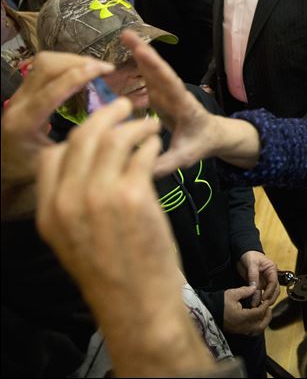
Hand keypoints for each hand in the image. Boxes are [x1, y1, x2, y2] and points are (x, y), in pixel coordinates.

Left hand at [1, 52, 113, 217]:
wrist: (1, 165)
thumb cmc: (25, 169)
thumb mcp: (54, 163)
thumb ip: (76, 145)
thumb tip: (109, 127)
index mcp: (24, 122)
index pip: (51, 91)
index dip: (78, 76)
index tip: (104, 70)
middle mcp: (18, 103)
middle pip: (45, 66)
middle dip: (78, 61)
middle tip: (105, 68)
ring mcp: (19, 94)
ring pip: (44, 62)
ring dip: (73, 60)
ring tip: (96, 69)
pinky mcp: (24, 91)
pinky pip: (45, 68)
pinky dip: (67, 65)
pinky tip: (83, 74)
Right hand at [36, 97, 212, 374]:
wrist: (136, 302)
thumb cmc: (110, 272)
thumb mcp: (71, 239)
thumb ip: (69, 203)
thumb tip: (80, 169)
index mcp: (49, 210)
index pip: (52, 154)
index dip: (75, 134)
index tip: (95, 127)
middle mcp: (69, 199)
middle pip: (82, 137)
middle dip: (105, 115)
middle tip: (124, 106)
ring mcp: (100, 196)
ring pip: (113, 138)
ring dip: (134, 124)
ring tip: (148, 123)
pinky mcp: (135, 196)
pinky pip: (141, 153)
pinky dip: (150, 142)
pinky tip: (156, 143)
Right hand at [122, 30, 261, 173]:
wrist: (213, 136)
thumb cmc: (200, 144)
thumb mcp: (185, 157)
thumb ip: (165, 164)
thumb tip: (138, 172)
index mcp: (184, 107)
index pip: (170, 86)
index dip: (156, 69)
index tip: (144, 53)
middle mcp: (175, 95)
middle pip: (159, 72)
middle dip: (145, 53)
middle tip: (127, 33)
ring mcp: (168, 93)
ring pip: (153, 70)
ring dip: (140, 53)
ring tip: (126, 34)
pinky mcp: (160, 94)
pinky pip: (148, 76)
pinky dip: (138, 63)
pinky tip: (125, 50)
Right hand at [223, 286, 272, 335]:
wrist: (208, 312)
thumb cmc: (220, 303)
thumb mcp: (232, 294)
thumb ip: (245, 291)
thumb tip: (255, 288)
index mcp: (242, 317)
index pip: (259, 313)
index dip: (265, 306)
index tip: (267, 300)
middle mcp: (243, 326)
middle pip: (261, 325)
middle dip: (267, 317)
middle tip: (268, 308)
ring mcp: (240, 330)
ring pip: (257, 330)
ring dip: (263, 322)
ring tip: (264, 314)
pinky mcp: (237, 331)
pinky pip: (251, 332)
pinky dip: (257, 326)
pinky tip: (256, 319)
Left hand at [237, 250, 279, 307]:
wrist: (243, 253)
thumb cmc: (249, 255)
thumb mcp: (251, 264)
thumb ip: (253, 276)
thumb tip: (254, 289)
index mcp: (271, 269)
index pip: (273, 282)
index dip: (269, 291)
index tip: (263, 298)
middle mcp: (270, 276)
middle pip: (275, 290)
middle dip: (270, 298)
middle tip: (264, 306)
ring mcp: (265, 281)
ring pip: (269, 293)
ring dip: (265, 300)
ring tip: (258, 306)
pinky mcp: (259, 284)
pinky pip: (261, 293)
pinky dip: (259, 299)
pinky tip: (255, 303)